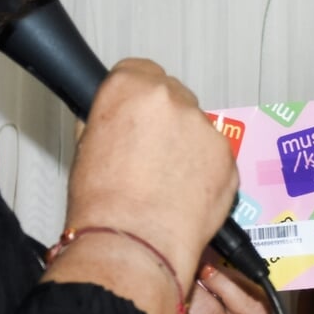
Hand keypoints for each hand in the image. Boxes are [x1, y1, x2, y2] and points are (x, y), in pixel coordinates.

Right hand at [66, 58, 237, 280]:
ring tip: (165, 183)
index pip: (138, 70)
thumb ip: (109, 121)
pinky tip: (184, 194)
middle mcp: (170, 99)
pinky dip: (205, 171)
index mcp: (129, 88)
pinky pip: (216, 156)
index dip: (136, 94)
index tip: (136, 112)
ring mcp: (203, 127)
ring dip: (186, 146)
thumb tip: (117, 119)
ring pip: (196, 127)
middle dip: (164, 120)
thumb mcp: (86, 147)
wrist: (133, 243)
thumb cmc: (104, 205)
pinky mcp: (227, 156)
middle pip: (172, 95)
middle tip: (149, 154)